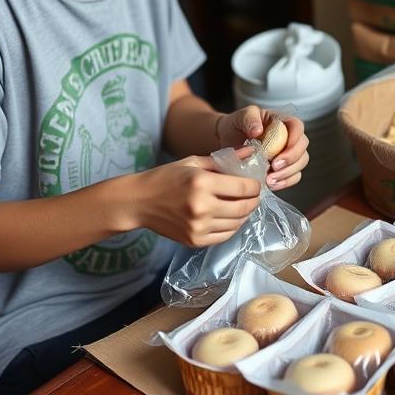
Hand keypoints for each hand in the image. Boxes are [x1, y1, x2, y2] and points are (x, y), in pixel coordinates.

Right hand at [135, 152, 260, 246]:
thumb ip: (224, 160)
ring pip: (237, 223)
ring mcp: (198, 227)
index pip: (243, 188)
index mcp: (202, 183)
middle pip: (244, 207)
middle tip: (254, 194)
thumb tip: (250, 154)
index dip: (255, 186)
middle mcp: (202, 207)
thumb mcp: (193, 162)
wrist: (138, 202)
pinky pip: (224, 236)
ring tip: (242, 204)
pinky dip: (232, 226)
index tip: (256, 183)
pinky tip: (230, 217)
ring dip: (245, 214)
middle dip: (254, 200)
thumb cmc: (165, 178)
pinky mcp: (195, 240)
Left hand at [217, 106, 309, 190]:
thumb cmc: (235, 125)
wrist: (226, 140)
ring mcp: (288, 154)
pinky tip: (271, 184)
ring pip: (300, 164)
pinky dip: (284, 182)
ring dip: (287, 173)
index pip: (298, 126)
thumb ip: (249, 118)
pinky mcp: (283, 169)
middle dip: (290, 159)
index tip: (280, 152)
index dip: (294, 139)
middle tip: (274, 166)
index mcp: (282, 121)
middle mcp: (289, 137)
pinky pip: (293, 177)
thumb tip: (258, 130)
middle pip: (302, 148)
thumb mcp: (239, 117)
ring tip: (269, 179)